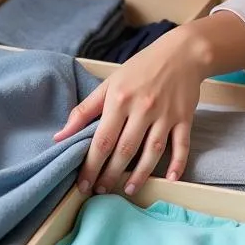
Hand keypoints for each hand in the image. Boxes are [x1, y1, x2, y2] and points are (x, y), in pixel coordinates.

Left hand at [52, 12, 244, 196]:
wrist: (181, 53)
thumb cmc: (141, 68)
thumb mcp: (109, 83)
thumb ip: (85, 110)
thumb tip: (60, 136)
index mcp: (119, 99)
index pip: (102, 139)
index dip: (91, 165)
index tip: (82, 183)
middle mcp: (142, 108)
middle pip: (124, 149)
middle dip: (110, 174)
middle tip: (100, 191)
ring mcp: (165, 115)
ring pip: (151, 151)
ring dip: (139, 174)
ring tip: (127, 189)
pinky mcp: (185, 118)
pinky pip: (181, 145)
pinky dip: (177, 164)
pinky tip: (169, 180)